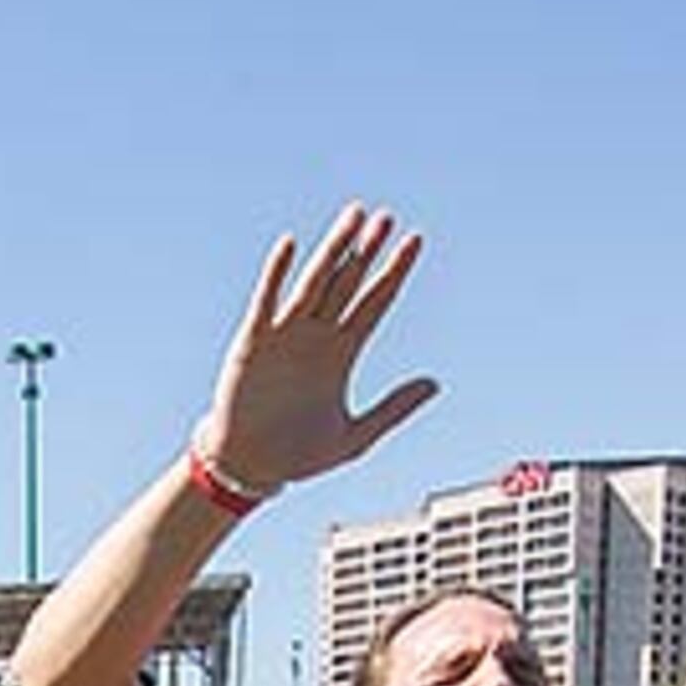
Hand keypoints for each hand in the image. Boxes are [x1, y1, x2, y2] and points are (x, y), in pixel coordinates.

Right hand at [196, 205, 439, 494]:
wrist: (251, 467)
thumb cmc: (300, 455)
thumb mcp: (356, 437)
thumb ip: (394, 409)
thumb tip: (435, 384)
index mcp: (343, 353)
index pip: (375, 301)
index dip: (394, 272)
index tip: (415, 241)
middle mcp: (317, 336)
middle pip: (348, 283)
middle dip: (366, 251)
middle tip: (385, 218)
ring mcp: (286, 335)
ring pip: (315, 283)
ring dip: (333, 250)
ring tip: (353, 217)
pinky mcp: (254, 342)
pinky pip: (267, 302)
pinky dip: (276, 274)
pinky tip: (290, 246)